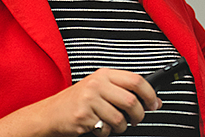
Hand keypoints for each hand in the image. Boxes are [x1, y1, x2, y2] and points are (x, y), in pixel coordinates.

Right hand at [32, 68, 161, 135]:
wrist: (50, 113)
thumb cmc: (77, 101)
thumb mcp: (99, 87)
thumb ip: (122, 89)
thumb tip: (152, 99)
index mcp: (104, 74)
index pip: (136, 80)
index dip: (149, 93)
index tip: (154, 103)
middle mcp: (97, 84)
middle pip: (131, 100)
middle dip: (139, 114)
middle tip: (137, 119)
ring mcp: (89, 100)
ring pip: (120, 118)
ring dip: (121, 126)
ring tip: (114, 124)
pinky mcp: (83, 116)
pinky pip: (106, 129)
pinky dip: (106, 132)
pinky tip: (98, 126)